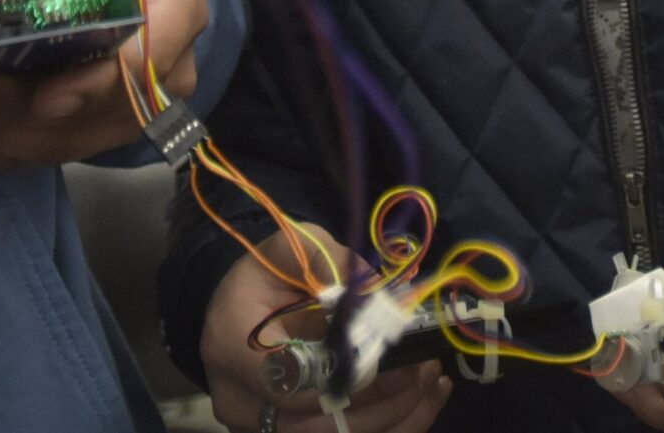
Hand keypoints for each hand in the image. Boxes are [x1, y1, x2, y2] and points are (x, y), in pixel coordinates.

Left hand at [0, 0, 202, 170]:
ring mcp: (127, 116)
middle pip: (85, 113)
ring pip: (56, 140)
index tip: (47, 99)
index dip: (97, 87)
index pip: (146, 58)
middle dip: (8, 112)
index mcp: (176, 5)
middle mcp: (164, 74)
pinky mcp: (87, 138)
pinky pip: (35, 152)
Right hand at [200, 223, 451, 432]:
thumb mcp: (289, 248)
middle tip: (427, 370)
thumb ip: (328, 259)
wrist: (238, 309)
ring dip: (393, 419)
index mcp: (231, 348)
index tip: (396, 353)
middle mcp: (239, 402)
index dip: (349, 374)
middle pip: (318, 426)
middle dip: (383, 402)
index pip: (294, 380)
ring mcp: (259, 428)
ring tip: (431, 385)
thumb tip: (375, 287)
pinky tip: (421, 401)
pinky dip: (387, 426)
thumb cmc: (264, 276)